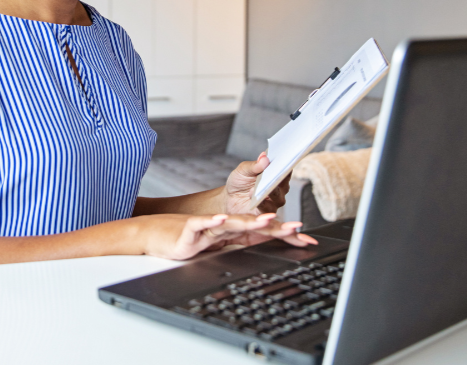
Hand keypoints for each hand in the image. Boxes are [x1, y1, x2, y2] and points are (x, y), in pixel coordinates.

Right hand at [140, 212, 316, 260]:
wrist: (159, 235)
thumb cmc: (190, 241)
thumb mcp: (220, 247)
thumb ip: (242, 244)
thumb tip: (265, 246)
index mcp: (235, 231)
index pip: (264, 232)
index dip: (286, 235)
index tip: (307, 240)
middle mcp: (226, 225)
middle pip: (254, 226)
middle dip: (277, 227)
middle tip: (298, 227)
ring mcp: (210, 226)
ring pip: (233, 223)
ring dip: (250, 221)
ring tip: (267, 219)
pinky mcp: (192, 228)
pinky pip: (203, 224)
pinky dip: (212, 221)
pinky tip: (222, 219)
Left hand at [224, 152, 290, 215]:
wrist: (229, 199)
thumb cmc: (239, 182)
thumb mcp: (243, 170)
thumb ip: (254, 165)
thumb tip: (264, 157)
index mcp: (276, 174)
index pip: (285, 167)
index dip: (286, 162)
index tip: (284, 157)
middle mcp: (279, 188)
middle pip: (283, 181)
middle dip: (279, 176)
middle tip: (274, 171)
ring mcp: (274, 201)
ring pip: (278, 195)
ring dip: (269, 190)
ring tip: (259, 186)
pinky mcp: (266, 212)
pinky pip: (267, 208)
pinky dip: (261, 202)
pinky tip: (253, 195)